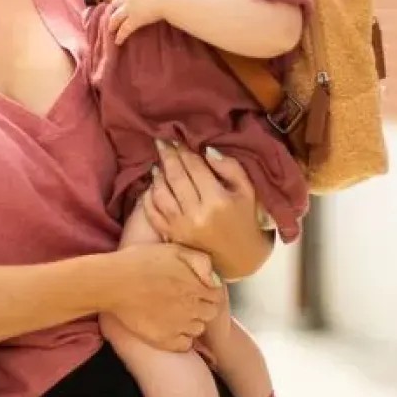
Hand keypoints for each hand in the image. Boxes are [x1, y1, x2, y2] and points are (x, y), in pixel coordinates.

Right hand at [105, 242, 223, 352]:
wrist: (112, 282)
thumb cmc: (139, 262)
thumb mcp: (173, 249)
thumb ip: (200, 260)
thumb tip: (215, 278)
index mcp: (196, 285)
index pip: (216, 295)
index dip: (207, 291)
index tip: (195, 288)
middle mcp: (192, 307)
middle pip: (210, 313)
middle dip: (201, 306)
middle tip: (184, 300)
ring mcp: (179, 326)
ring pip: (198, 329)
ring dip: (191, 322)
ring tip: (174, 314)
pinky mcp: (165, 339)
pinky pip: (184, 344)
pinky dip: (180, 338)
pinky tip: (169, 328)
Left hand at [108, 0, 183, 45]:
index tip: (118, 0)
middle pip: (116, 4)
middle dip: (112, 11)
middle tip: (110, 17)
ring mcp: (130, 9)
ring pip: (116, 17)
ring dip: (112, 25)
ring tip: (110, 31)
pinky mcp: (134, 20)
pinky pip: (124, 29)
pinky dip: (120, 36)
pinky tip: (117, 41)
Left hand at [142, 142, 273, 280]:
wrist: (240, 257)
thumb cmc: (245, 219)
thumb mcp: (247, 191)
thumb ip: (229, 167)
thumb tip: (205, 150)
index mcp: (217, 200)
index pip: (195, 168)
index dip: (184, 151)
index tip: (176, 139)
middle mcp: (197, 214)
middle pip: (176, 177)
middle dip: (167, 157)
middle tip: (161, 142)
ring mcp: (181, 227)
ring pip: (161, 194)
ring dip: (157, 176)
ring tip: (158, 165)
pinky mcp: (171, 236)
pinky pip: (153, 212)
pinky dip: (149, 197)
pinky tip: (152, 186)